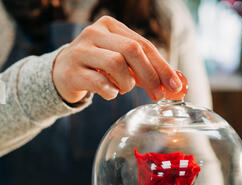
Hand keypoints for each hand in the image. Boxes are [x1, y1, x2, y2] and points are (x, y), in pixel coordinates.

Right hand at [52, 15, 181, 103]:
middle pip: (132, 51)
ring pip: (116, 64)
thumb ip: (143, 68)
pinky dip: (110, 92)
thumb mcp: (120, 61)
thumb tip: (173, 84)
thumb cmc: (97, 68)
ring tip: (123, 89)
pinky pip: (99, 83)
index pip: (143, 44)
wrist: (61, 74)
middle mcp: (95, 33)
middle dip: (150, 76)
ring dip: (127, 83)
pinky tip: (110, 93)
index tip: (174, 85)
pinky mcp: (72, 71)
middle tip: (158, 95)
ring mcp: (81, 51)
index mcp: (111, 26)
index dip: (162, 66)